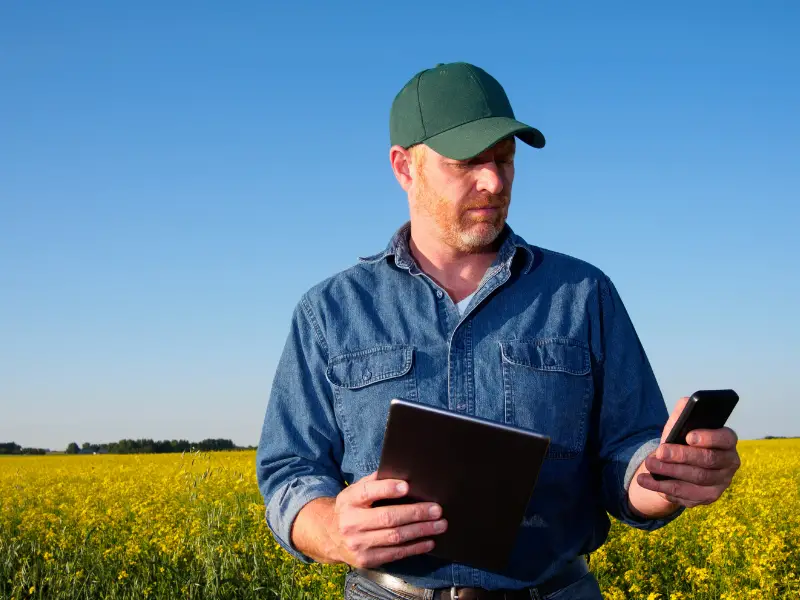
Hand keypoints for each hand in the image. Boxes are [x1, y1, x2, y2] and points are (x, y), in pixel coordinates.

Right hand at [328, 471, 446, 567]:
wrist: (329, 536)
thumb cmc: (351, 509)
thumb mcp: (355, 492)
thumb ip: (373, 482)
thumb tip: (401, 473)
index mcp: (349, 500)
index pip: (367, 492)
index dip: (388, 489)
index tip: (407, 486)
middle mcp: (351, 523)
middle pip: (387, 517)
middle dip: (416, 513)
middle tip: (437, 509)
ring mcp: (358, 544)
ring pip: (395, 537)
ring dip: (421, 531)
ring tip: (440, 525)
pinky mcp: (366, 560)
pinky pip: (395, 554)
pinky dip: (415, 548)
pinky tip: (429, 541)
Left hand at [637, 397, 740, 507]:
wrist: (677, 465)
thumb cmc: (681, 440)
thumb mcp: (681, 424)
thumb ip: (685, 411)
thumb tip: (686, 403)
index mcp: (726, 441)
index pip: (725, 438)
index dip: (708, 437)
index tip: (688, 436)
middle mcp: (729, 462)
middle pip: (708, 460)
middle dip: (681, 456)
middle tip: (660, 452)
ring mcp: (721, 482)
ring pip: (697, 479)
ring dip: (670, 472)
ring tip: (649, 465)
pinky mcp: (709, 497)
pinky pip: (687, 495)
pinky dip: (664, 487)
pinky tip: (647, 481)